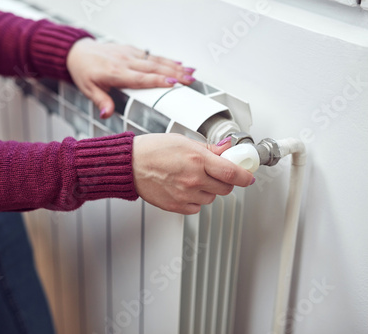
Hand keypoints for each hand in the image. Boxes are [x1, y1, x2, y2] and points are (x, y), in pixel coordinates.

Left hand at [66, 38, 195, 118]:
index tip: (174, 83)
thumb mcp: (88, 90)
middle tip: (190, 80)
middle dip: (174, 73)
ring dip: (175, 66)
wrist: (78, 52)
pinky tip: (179, 63)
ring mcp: (129, 54)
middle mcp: (125, 61)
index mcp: (115, 73)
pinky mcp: (131, 50)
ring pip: (155, 60)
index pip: (140, 78)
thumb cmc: (84, 72)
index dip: (157, 81)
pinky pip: (151, 55)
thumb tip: (107, 114)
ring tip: (191, 72)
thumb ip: (101, 101)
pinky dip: (166, 59)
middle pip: (153, 68)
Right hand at [132, 134, 254, 214]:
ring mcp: (185, 195)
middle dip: (225, 181)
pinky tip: (184, 189)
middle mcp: (193, 179)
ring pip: (212, 198)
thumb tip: (226, 149)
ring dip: (209, 190)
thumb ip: (208, 148)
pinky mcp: (176, 206)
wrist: (130, 165)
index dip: (245, 176)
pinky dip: (195, 200)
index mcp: (197, 159)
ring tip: (193, 179)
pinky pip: (197, 207)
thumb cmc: (152, 150)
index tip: (248, 176)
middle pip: (225, 188)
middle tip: (216, 173)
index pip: (232, 172)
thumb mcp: (183, 141)